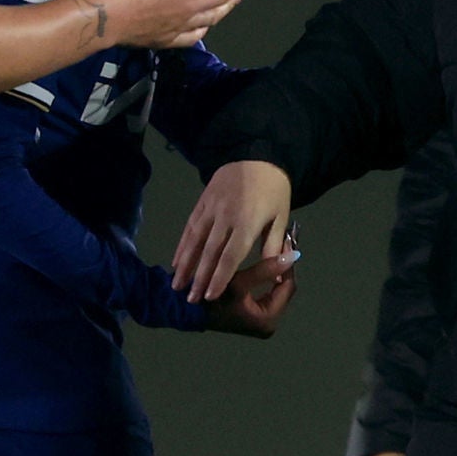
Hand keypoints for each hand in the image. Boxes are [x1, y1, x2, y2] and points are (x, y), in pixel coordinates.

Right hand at [174, 159, 293, 300]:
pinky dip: (182, 245)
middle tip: (190, 300)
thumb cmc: (273, 191)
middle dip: (199, 278)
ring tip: (177, 284)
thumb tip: (275, 276)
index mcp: (247, 223)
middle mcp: (226, 217)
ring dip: (185, 264)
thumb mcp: (280, 218)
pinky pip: (190, 226)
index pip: (231, 256)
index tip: (210, 296)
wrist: (257, 155)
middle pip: (210, 252)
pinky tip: (177, 261)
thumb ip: (272, 247)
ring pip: (195, 240)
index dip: (219, 277)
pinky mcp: (202, 202)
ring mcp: (211, 208)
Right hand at [200, 243, 300, 338]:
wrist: (182, 307)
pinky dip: (259, 274)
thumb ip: (266, 270)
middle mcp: (266, 324)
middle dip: (278, 265)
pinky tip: (260, 258)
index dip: (287, 264)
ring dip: (269, 267)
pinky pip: (261, 289)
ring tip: (269, 244)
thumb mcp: (238, 282)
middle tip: (280, 240)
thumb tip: (292, 256)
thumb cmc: (209, 297)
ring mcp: (257, 321)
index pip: (288, 287)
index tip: (287, 242)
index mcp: (268, 321)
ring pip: (270, 286)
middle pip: (281, 288)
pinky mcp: (249, 315)